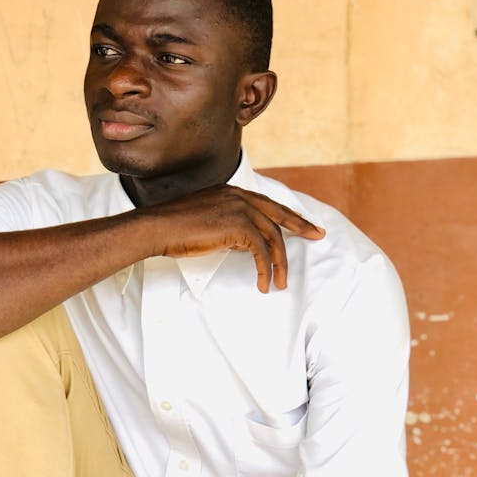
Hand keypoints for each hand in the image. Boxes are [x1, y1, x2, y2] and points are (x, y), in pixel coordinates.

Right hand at [139, 185, 324, 292]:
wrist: (158, 227)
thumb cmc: (174, 230)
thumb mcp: (205, 222)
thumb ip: (227, 227)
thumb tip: (244, 244)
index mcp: (232, 193)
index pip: (268, 204)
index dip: (289, 215)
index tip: (305, 223)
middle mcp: (240, 196)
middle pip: (279, 215)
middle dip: (301, 226)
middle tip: (318, 236)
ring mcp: (240, 209)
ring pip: (273, 237)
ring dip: (279, 263)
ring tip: (279, 283)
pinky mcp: (238, 226)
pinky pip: (261, 250)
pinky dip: (265, 269)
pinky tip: (263, 283)